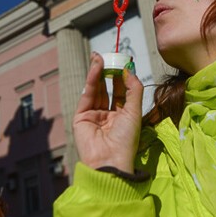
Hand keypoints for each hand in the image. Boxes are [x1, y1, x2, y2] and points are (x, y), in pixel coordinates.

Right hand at [73, 53, 142, 171]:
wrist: (110, 160)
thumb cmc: (126, 140)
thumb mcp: (135, 112)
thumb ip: (133, 89)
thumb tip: (129, 69)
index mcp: (122, 116)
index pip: (121, 91)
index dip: (122, 76)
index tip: (124, 61)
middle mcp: (107, 115)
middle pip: (107, 88)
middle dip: (108, 72)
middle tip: (110, 56)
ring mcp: (93, 115)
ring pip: (96, 89)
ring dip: (98, 72)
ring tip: (101, 57)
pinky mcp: (81, 116)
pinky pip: (88, 95)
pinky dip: (92, 80)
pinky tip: (97, 68)